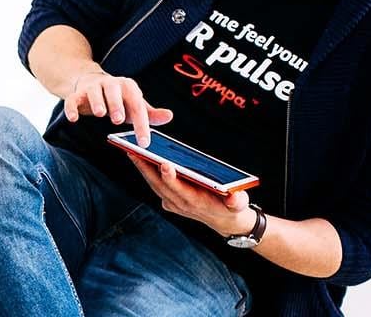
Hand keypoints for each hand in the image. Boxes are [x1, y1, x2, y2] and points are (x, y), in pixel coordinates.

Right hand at [63, 70, 173, 146]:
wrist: (91, 83)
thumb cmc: (118, 98)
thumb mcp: (134, 105)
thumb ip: (150, 113)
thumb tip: (169, 116)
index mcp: (128, 87)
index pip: (137, 104)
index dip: (142, 123)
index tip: (144, 142)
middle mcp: (110, 84)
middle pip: (114, 91)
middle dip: (117, 104)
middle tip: (119, 120)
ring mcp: (92, 88)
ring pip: (93, 92)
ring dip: (97, 102)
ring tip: (100, 114)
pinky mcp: (77, 94)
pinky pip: (73, 99)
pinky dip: (72, 108)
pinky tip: (73, 119)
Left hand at [130, 157, 253, 235]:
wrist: (224, 220)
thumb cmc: (231, 208)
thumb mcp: (238, 205)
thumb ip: (237, 201)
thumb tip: (235, 197)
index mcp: (195, 203)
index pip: (180, 190)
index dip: (171, 178)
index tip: (164, 164)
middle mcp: (180, 204)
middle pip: (160, 185)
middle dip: (147, 168)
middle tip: (134, 151)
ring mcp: (172, 202)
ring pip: (154, 183)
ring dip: (142, 168)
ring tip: (131, 149)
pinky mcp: (169, 199)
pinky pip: (155, 184)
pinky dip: (147, 171)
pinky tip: (140, 156)